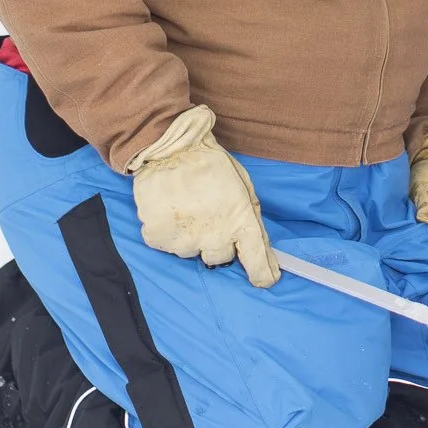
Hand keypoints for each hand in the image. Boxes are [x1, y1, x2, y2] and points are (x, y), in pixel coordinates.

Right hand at [127, 105, 279, 288]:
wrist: (170, 147)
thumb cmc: (211, 165)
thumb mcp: (242, 187)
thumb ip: (253, 220)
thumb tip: (268, 256)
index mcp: (240, 221)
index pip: (256, 260)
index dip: (262, 274)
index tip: (265, 279)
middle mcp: (213, 236)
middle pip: (220, 258)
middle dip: (218, 241)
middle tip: (209, 217)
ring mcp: (184, 240)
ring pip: (192, 252)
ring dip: (192, 236)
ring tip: (187, 208)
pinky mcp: (158, 238)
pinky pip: (168, 245)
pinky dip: (169, 232)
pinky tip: (171, 210)